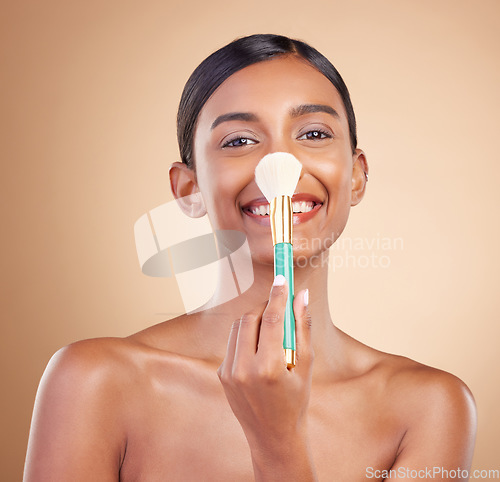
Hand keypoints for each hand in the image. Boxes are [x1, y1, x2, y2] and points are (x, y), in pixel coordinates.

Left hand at [217, 275, 313, 456]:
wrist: (273, 437)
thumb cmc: (296, 401)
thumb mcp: (306, 364)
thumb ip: (302, 327)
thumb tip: (301, 295)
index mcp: (269, 368)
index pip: (272, 319)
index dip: (278, 295)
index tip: (283, 278)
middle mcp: (244, 370)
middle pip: (250, 319)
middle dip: (265, 308)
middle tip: (279, 308)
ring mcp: (229, 373)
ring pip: (238, 328)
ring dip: (254, 321)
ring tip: (271, 330)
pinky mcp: (222, 375)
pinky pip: (233, 343)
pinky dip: (246, 337)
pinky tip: (260, 348)